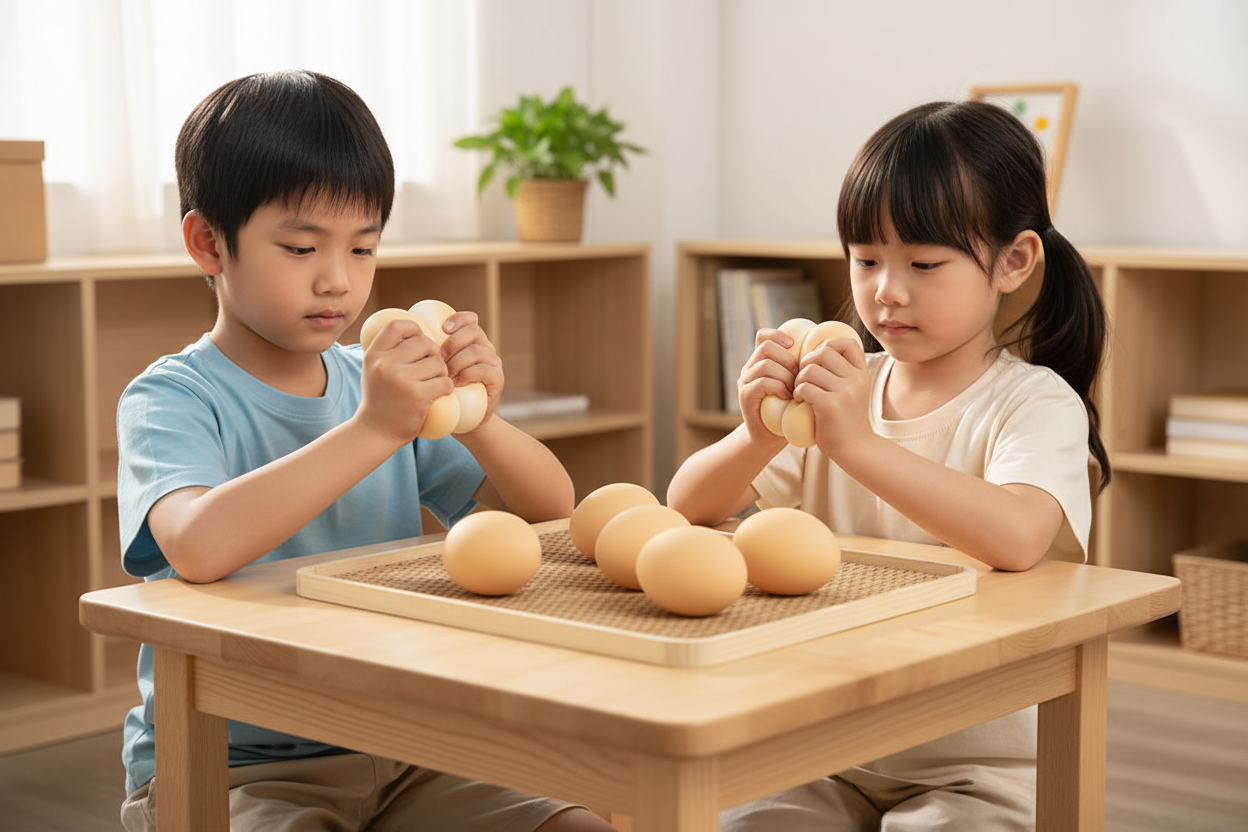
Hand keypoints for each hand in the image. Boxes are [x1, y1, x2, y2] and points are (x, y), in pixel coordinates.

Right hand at [358, 318, 453, 443]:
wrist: (375, 432)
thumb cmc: (379, 399)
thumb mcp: (374, 370)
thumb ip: (389, 351)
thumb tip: (415, 329)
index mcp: (374, 354)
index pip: (398, 325)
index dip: (414, 330)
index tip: (419, 343)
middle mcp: (385, 364)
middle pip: (424, 343)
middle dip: (433, 354)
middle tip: (431, 368)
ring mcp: (401, 380)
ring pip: (438, 363)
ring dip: (441, 373)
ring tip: (433, 383)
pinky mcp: (418, 396)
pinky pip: (444, 382)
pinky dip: (446, 387)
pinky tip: (439, 393)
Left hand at [438, 310, 503, 430]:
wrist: (463, 421)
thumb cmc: (442, 393)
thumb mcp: (433, 369)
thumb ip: (426, 353)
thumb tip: (400, 335)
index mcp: (470, 341)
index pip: (469, 319)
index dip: (457, 319)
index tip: (441, 329)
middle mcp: (484, 348)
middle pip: (473, 331)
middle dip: (453, 343)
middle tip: (438, 358)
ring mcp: (493, 363)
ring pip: (477, 351)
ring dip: (457, 361)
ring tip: (444, 374)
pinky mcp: (497, 379)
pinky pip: (484, 369)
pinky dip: (467, 374)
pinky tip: (455, 383)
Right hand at [738, 327, 797, 447]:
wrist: (770, 438)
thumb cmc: (789, 411)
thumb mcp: (796, 386)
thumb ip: (801, 369)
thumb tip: (828, 351)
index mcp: (761, 361)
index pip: (764, 336)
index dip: (779, 336)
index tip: (794, 347)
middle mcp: (750, 368)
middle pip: (766, 347)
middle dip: (788, 360)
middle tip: (800, 376)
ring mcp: (746, 381)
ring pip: (766, 364)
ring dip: (786, 376)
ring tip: (795, 389)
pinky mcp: (745, 396)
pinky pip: (762, 382)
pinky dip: (778, 388)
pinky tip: (788, 397)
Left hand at [792, 336, 871, 455]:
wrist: (855, 448)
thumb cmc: (846, 419)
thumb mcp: (853, 391)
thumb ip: (842, 372)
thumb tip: (818, 349)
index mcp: (862, 373)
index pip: (846, 343)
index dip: (827, 345)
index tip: (817, 362)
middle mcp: (856, 379)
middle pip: (823, 352)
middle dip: (807, 362)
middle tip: (803, 378)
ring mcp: (845, 392)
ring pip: (810, 369)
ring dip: (799, 379)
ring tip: (801, 392)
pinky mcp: (831, 405)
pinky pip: (805, 387)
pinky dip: (797, 393)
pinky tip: (800, 402)